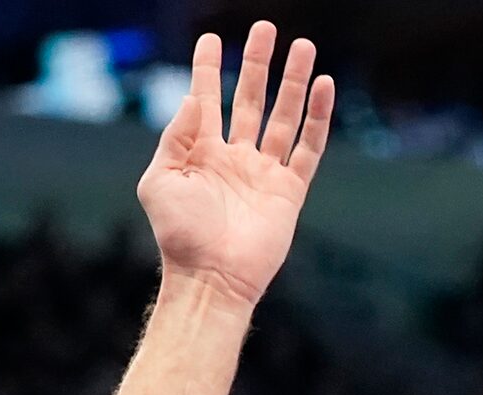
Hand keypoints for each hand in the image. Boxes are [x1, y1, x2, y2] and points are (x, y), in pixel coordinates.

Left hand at [137, 24, 333, 310]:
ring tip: (303, 47)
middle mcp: (235, 158)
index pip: (207, 99)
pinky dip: (318, 118)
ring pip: (283, 117)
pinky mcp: (289, 191)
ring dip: (293, 82)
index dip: (208, 68)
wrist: (210, 278)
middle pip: (250, 99)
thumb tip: (193, 99)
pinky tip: (324, 87)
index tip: (211, 39)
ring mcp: (264, 173)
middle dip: (258, 63)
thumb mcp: (159, 180)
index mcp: (201, 154)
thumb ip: (176, 137)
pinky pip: (309, 148)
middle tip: (265, 29)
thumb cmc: (179, 235)